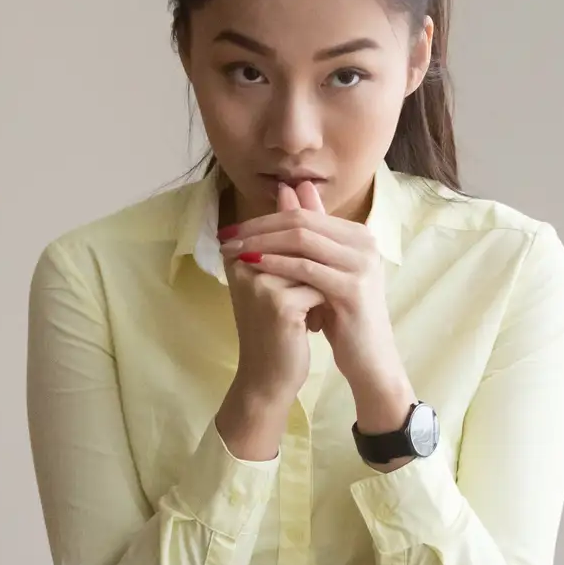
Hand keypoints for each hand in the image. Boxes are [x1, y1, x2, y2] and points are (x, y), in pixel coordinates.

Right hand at [215, 196, 322, 459]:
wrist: (268, 377)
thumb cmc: (277, 326)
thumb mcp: (282, 277)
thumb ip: (290, 232)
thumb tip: (296, 187)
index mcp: (239, 254)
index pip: (284, 229)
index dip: (308, 248)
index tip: (312, 276)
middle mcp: (243, 263)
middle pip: (298, 244)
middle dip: (318, 266)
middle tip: (320, 291)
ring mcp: (259, 283)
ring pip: (312, 266)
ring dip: (321, 288)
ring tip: (312, 312)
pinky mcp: (278, 303)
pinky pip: (318, 287)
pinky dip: (324, 305)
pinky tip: (313, 326)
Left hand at [220, 181, 415, 435]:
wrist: (369, 357)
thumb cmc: (342, 315)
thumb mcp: (322, 273)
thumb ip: (307, 236)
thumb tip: (285, 192)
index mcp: (358, 234)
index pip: (305, 213)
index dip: (266, 217)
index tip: (233, 227)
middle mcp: (364, 242)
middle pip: (302, 221)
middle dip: (260, 227)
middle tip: (228, 235)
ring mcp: (360, 263)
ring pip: (302, 240)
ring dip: (263, 242)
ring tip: (234, 249)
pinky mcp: (352, 287)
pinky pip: (307, 268)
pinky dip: (277, 264)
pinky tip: (254, 265)